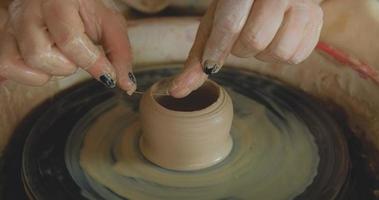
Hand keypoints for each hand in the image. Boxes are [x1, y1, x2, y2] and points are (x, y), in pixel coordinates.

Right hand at [0, 0, 135, 94]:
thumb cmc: (86, 7)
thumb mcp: (110, 24)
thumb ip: (119, 53)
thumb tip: (126, 85)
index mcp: (58, 0)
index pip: (70, 40)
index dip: (92, 64)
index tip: (108, 75)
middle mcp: (27, 9)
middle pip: (39, 55)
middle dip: (67, 66)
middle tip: (76, 55)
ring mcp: (10, 23)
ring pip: (19, 63)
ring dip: (47, 70)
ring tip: (59, 56)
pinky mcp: (3, 36)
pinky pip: (4, 67)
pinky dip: (26, 74)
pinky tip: (41, 66)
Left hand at [170, 0, 322, 97]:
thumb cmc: (237, 8)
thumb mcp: (214, 23)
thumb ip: (198, 58)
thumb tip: (177, 91)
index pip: (231, 24)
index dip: (219, 49)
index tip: (212, 64)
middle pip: (255, 41)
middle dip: (242, 49)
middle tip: (242, 38)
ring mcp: (302, 4)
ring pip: (279, 52)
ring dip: (263, 54)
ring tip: (260, 37)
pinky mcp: (317, 18)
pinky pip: (297, 56)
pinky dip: (282, 56)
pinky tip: (276, 39)